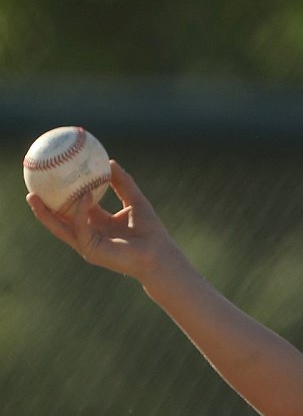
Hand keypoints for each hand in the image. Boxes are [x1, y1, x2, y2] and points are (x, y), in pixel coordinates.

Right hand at [26, 160, 181, 282]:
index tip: (51, 179)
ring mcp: (88, 243)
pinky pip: (81, 227)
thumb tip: (109, 161)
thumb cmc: (151, 231)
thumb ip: (122, 182)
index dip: (62, 195)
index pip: (74, 207)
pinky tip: (83, 194)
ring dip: (46, 214)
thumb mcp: (134, 199)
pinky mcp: (91, 250)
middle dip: (43, 207)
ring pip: (60, 228)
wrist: (159, 254)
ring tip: (33, 197)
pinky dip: (80, 211)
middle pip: (60, 219)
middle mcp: (90, 234)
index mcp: (98, 223)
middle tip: (31, 188)